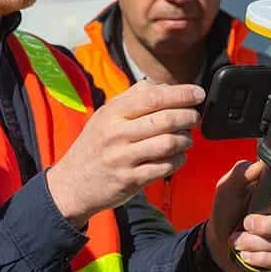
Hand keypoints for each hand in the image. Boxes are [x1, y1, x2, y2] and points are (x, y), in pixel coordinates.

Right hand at [47, 80, 204, 227]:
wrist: (72, 184)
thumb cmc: (96, 144)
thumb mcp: (106, 115)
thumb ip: (133, 98)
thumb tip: (166, 87)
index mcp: (112, 112)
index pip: (152, 97)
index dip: (181, 94)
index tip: (198, 93)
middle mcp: (116, 134)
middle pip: (164, 120)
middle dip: (188, 116)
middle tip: (195, 117)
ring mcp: (123, 158)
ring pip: (168, 144)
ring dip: (186, 140)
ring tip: (187, 138)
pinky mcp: (130, 180)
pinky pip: (164, 167)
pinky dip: (179, 160)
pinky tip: (179, 156)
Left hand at [205, 160, 270, 271]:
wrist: (218, 241)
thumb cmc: (228, 210)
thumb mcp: (228, 188)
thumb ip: (241, 173)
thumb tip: (258, 166)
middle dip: (268, 225)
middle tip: (246, 223)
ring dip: (257, 243)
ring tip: (235, 240)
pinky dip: (264, 258)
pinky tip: (246, 255)